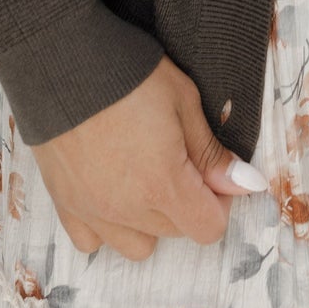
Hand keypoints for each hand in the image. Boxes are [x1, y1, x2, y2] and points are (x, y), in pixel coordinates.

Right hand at [30, 54, 269, 259]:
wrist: (62, 62)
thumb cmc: (127, 74)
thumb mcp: (183, 101)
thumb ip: (212, 153)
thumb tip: (246, 184)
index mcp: (163, 185)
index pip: (207, 228)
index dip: (219, 201)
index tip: (211, 172)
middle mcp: (128, 211)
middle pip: (176, 233)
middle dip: (186, 203)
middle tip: (178, 159)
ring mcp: (94, 212)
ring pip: (137, 245)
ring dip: (150, 221)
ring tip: (143, 176)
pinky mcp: (65, 205)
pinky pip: (92, 241)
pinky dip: (107, 226)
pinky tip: (109, 190)